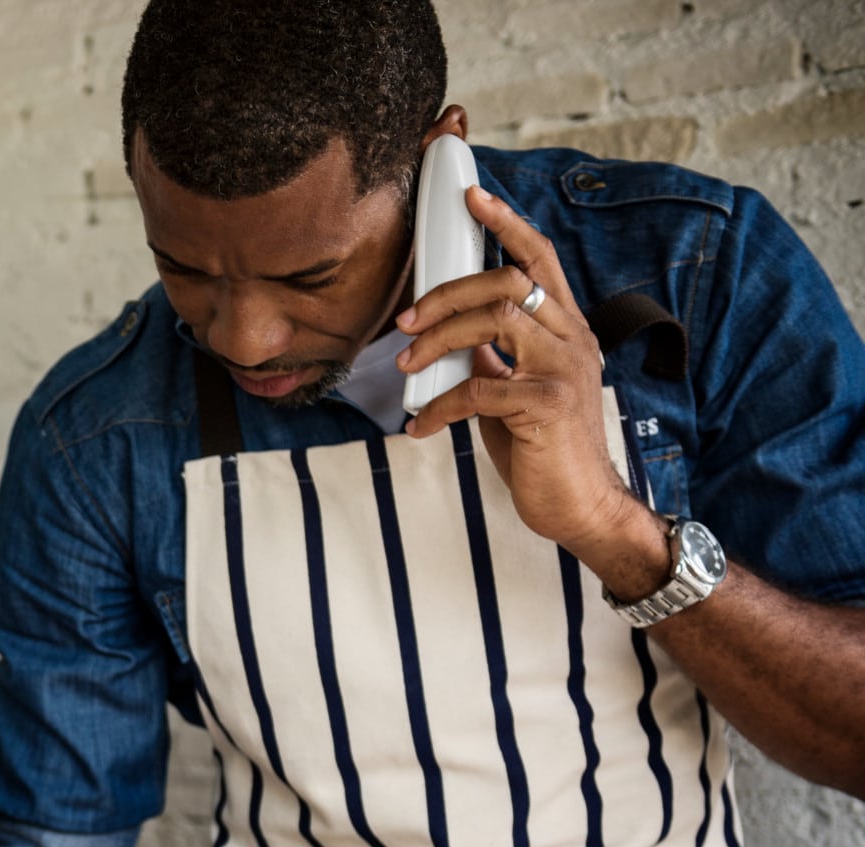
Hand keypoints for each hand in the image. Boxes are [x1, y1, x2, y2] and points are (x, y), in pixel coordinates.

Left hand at [395, 185, 645, 564]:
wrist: (580, 507)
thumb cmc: (544, 450)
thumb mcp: (514, 391)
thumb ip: (494, 357)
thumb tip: (453, 338)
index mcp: (565, 331)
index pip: (540, 260)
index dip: (507, 224)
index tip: (472, 198)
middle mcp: (572, 341)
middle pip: (509, 281)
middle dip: (448, 293)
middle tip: (407, 320)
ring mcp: (564, 370)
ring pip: (496, 320)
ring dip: (438, 340)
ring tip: (407, 367)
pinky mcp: (548, 405)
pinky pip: (481, 387)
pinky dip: (440, 405)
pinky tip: (421, 426)